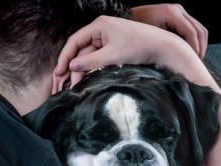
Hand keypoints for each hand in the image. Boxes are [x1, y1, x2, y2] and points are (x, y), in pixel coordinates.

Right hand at [52, 15, 191, 92]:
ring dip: (83, 69)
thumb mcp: (113, 56)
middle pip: (80, 49)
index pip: (74, 41)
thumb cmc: (139, 47)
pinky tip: (87, 78)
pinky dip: (93, 67)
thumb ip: (90, 61)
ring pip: (89, 54)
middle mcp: (101, 29)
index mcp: (98, 25)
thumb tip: (71, 67)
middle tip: (66, 82)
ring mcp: (107, 38)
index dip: (65, 57)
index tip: (58, 72)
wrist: (162, 47)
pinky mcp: (113, 46)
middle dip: (73, 66)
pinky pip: (98, 56)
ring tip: (76, 84)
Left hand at [131, 4, 207, 58]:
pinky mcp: (178, 16)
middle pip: (199, 29)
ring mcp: (179, 11)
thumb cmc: (136, 30)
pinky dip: (195, 40)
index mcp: (171, 13)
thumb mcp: (151, 38)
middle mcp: (177, 9)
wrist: (129, 19)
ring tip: (196, 58)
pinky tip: (191, 52)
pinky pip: (192, 28)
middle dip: (201, 47)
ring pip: (199, 28)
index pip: (190, 32)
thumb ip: (166, 45)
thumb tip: (181, 58)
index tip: (194, 61)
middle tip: (198, 62)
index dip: (195, 48)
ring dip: (200, 44)